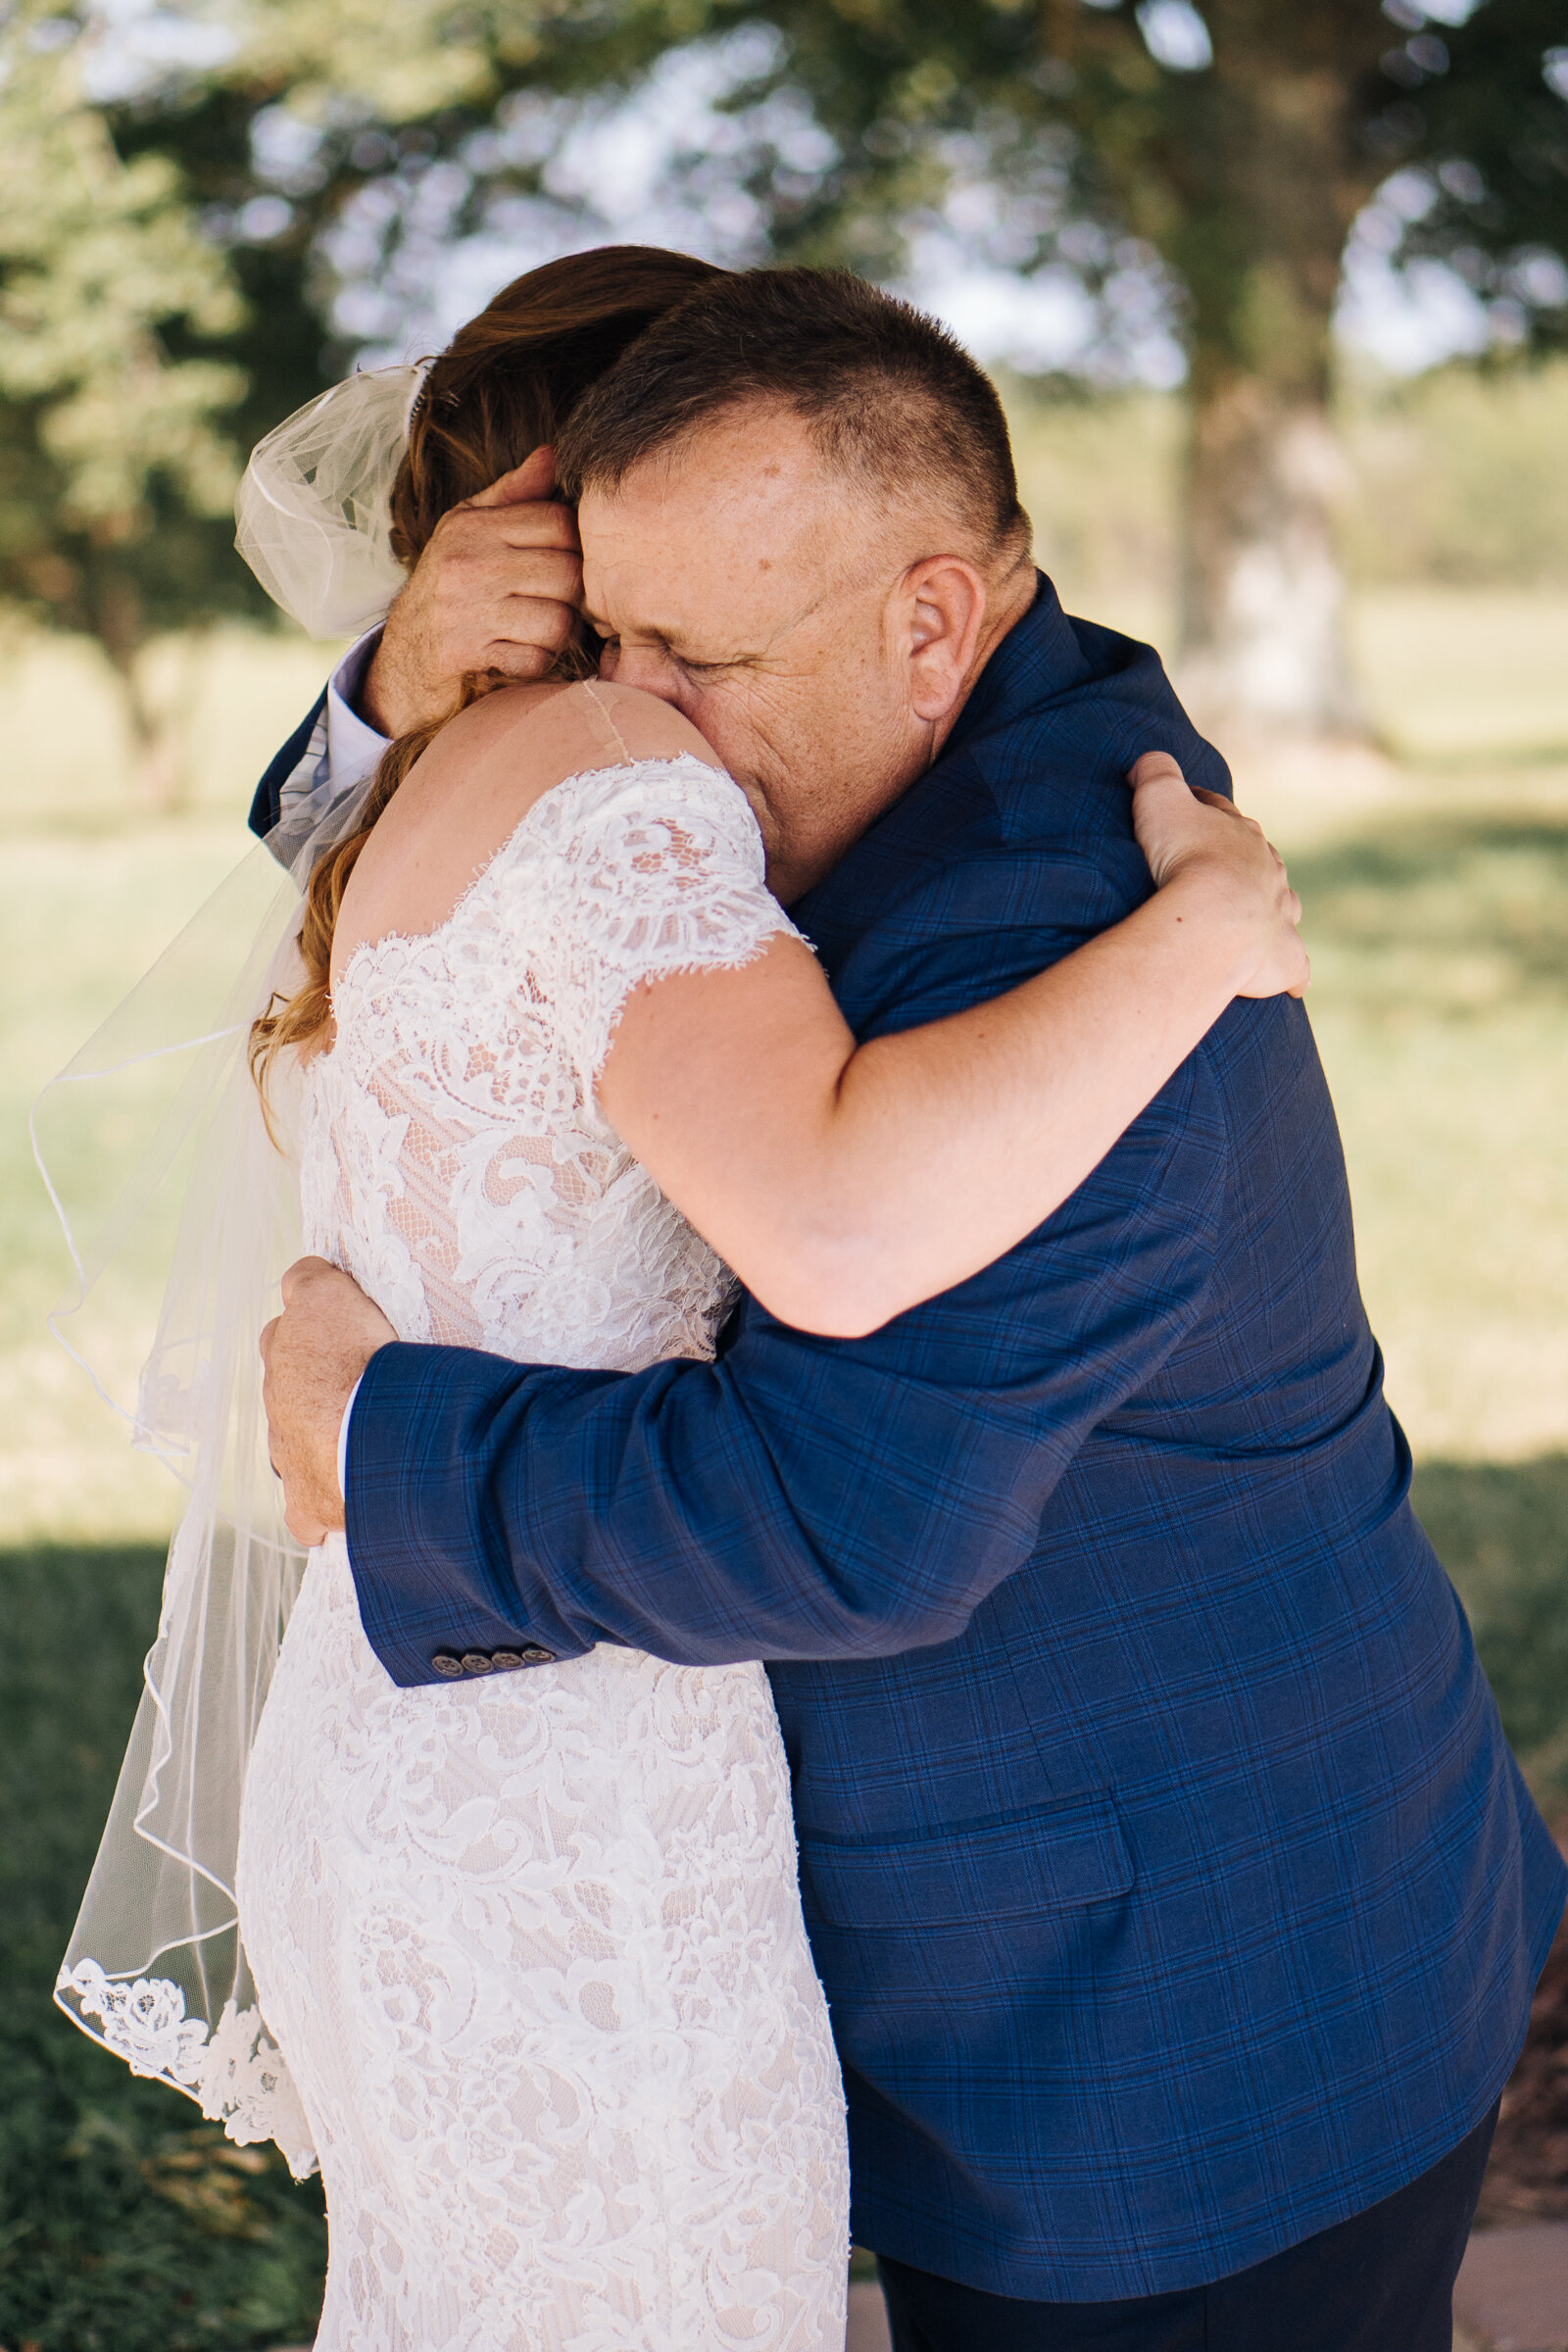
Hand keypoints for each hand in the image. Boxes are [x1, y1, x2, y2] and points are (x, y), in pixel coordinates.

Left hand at [260, 1257, 395, 1546]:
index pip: (281, 1335)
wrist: (374, 1433)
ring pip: (295, 1451)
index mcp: (281, 1359)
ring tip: (360, 1442)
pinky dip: (324, 1507)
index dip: (314, 1334)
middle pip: (286, 1394)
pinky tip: (348, 1500)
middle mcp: (276, 1410)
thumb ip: (310, 1280)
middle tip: (357, 1389)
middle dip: (312, 1392)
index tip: (343, 1337)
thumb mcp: (329, 1295)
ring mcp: (288, 1461)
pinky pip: (308, 1513)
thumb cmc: (358, 1360)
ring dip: (320, 1445)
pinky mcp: (307, 1507)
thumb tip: (302, 1275)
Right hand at [362, 446, 582, 737]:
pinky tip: (517, 654)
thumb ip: (514, 494)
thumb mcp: (471, 529)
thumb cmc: (450, 584)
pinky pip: (534, 660)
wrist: (405, 652)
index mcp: (473, 527)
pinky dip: (534, 664)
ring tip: (538, 630)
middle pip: (567, 574)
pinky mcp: (464, 653)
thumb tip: (553, 454)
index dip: (575, 547)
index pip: (559, 523)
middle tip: (556, 603)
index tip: (562, 564)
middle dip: (572, 596)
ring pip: (557, 621)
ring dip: (556, 635)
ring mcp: (465, 610)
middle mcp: (467, 563)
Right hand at [1128, 752, 1309, 1000]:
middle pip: (1256, 860)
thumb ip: (1155, 772)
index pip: (1219, 815)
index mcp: (1240, 834)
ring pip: (1281, 905)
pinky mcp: (1282, 958)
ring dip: (1270, 908)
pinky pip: (1294, 964)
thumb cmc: (1184, 859)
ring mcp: (1278, 914)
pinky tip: (1295, 984)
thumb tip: (1149, 762)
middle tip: (1215, 872)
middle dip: (1240, 863)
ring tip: (1252, 918)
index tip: (1184, 815)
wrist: (1213, 917)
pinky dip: (1294, 971)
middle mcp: (1267, 871)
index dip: (1200, 812)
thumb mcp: (1159, 799)